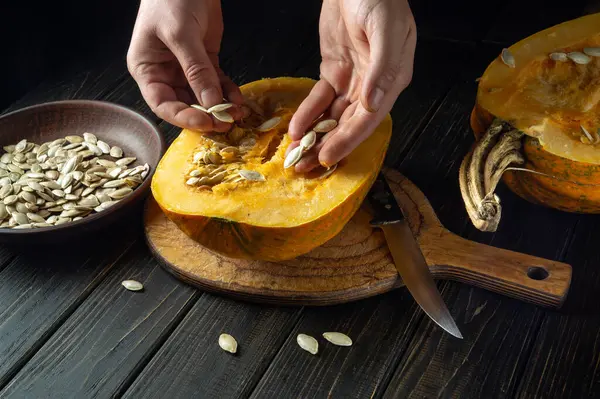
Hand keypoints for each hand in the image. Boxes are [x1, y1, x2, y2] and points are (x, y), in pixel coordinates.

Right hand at [127, 0, 243, 131]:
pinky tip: (238, 100)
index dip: (183, 117)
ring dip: (220, 107)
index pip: (162, 104)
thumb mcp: (181, 34)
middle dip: (206, 115)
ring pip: (203, 97)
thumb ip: (196, 69)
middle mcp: (165, 73)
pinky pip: (217, 84)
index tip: (205, 123)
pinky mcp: (206, 61)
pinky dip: (228, 93)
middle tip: (226, 123)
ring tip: (237, 114)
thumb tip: (211, 103)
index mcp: (147, 69)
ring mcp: (186, 69)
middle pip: (184, 104)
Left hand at [287, 0, 416, 170]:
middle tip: (305, 166)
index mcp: (391, 80)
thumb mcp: (384, 28)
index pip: (369, 119)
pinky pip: (320, 99)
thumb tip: (372, 105)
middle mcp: (373, 86)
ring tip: (295, 155)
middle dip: (327, 146)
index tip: (327, 158)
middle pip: (349, 123)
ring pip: (333, 116)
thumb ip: (382, 67)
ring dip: (315, 136)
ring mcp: (353, 79)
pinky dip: (308, 114)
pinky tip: (295, 128)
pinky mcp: (334, 71)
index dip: (348, 140)